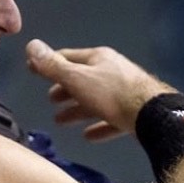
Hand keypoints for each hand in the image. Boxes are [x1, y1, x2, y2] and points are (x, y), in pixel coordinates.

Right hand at [25, 39, 173, 141]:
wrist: (152, 115)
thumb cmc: (111, 94)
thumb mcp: (77, 79)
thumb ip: (53, 66)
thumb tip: (30, 45)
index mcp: (98, 58)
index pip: (68, 57)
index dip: (49, 64)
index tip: (33, 70)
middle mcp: (112, 71)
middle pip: (83, 79)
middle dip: (64, 90)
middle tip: (50, 101)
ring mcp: (126, 91)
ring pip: (95, 100)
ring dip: (77, 110)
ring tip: (61, 121)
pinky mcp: (135, 112)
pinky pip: (111, 118)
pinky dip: (97, 125)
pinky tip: (88, 136)